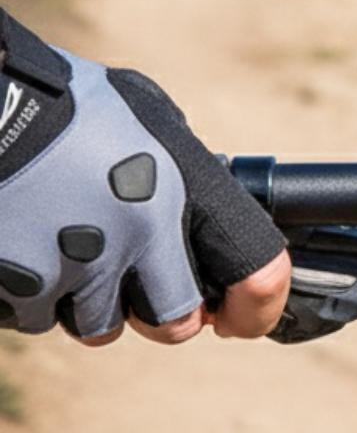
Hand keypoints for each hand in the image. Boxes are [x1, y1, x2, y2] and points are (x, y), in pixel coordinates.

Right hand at [0, 9, 288, 344]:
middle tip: (137, 283)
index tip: (240, 319)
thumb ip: (185, 182)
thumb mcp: (150, 125)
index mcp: (180, 192)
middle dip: (161, 312)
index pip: (256, 274)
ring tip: (66, 244)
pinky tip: (24, 242)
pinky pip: (36, 317)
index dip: (257, 309)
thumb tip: (204, 230)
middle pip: (174, 324)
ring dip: (89, 301)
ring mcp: (71, 267)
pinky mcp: (15, 287)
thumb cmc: (67, 105)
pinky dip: (33, 291)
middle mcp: (133, 238)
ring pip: (99, 327)